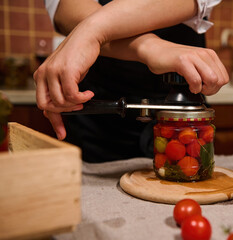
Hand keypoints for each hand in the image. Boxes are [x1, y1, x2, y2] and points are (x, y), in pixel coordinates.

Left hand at [33, 23, 98, 138]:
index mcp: (41, 76)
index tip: (62, 133)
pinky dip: (82, 98)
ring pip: (61, 102)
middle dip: (64, 111)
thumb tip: (65, 107)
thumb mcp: (67, 75)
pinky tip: (89, 93)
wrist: (87, 36)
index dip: (53, 121)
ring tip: (86, 98)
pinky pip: (72, 95)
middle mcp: (43, 74)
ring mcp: (53, 72)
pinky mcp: (66, 71)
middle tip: (79, 108)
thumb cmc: (78, 56)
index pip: (43, 104)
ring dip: (76, 104)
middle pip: (48, 106)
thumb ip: (61, 89)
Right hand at [136, 35, 228, 94]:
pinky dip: (193, 88)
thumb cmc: (173, 60)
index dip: (215, 88)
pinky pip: (196, 80)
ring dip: (202, 89)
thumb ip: (206, 72)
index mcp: (210, 55)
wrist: (155, 50)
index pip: (224, 77)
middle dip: (210, 90)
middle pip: (219, 80)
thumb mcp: (195, 64)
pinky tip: (188, 86)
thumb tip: (214, 87)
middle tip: (199, 89)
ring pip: (211, 80)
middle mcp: (204, 54)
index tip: (204, 88)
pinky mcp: (183, 61)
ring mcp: (194, 56)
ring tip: (193, 87)